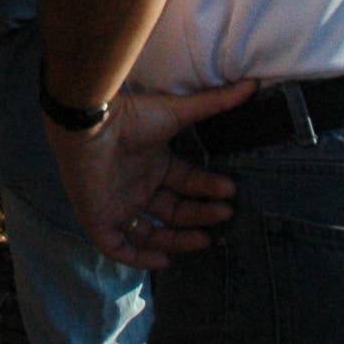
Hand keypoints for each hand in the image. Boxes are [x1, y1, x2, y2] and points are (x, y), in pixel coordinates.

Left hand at [46, 80, 255, 269]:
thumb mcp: (178, 112)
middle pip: (173, 210)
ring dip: (178, 240)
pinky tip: (165, 260)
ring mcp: (116, 204)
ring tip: (205, 240)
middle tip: (225, 214)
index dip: (207, 189)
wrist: (90, 123)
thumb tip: (252, 84)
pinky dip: (140, 259)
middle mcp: (135, 185)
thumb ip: (213, 103)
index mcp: (152, 163)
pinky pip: (118, 248)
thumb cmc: (131, 116)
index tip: (229, 191)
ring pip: (149, 233)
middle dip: (200, 215)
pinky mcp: (98, 219)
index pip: (185, 184)